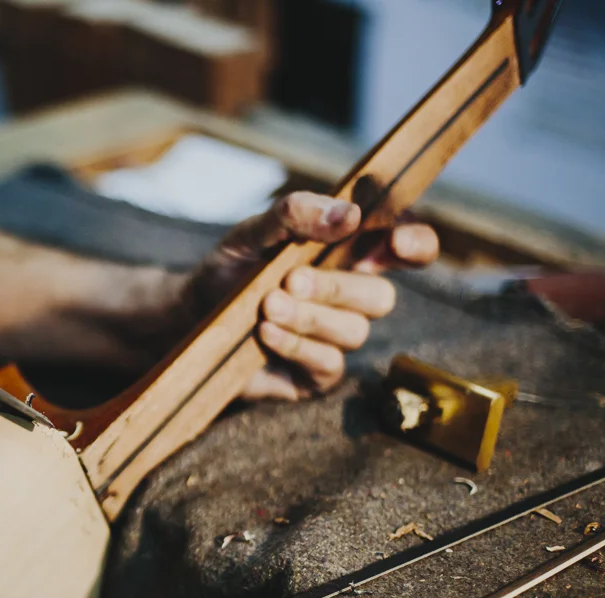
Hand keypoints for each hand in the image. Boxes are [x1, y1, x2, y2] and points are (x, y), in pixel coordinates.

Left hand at [182, 191, 437, 399]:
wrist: (188, 317)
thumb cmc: (230, 270)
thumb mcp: (253, 232)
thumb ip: (295, 214)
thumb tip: (347, 214)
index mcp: (350, 254)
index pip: (407, 248)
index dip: (416, 244)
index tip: (396, 242)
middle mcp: (351, 298)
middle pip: (382, 296)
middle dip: (337, 288)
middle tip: (291, 280)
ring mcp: (335, 340)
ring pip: (355, 332)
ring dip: (309, 317)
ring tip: (267, 306)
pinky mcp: (315, 376)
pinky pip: (328, 364)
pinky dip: (296, 345)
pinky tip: (265, 333)